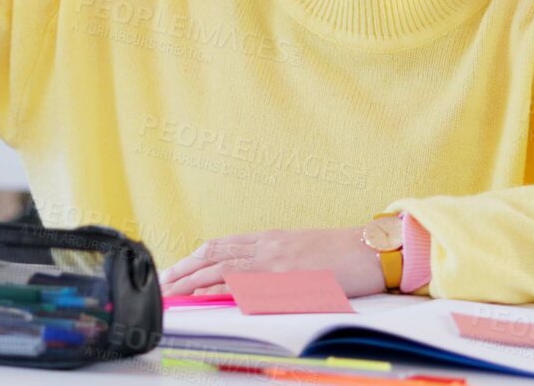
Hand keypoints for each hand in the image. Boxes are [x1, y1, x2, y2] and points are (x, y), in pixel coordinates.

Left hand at [159, 225, 386, 298]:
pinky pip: (244, 282)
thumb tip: (261, 276)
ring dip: (192, 278)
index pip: (223, 245)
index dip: (197, 257)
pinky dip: (220, 287)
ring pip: (222, 267)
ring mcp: (275, 261)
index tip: (178, 267)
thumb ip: (280, 259)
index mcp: (271, 239)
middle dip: (185, 268)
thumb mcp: (304, 251)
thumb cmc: (344, 253)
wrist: (371, 249)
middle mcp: (267, 247)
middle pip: (215, 254)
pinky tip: (202, 293)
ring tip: (170, 288)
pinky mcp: (285, 277)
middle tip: (162, 281)